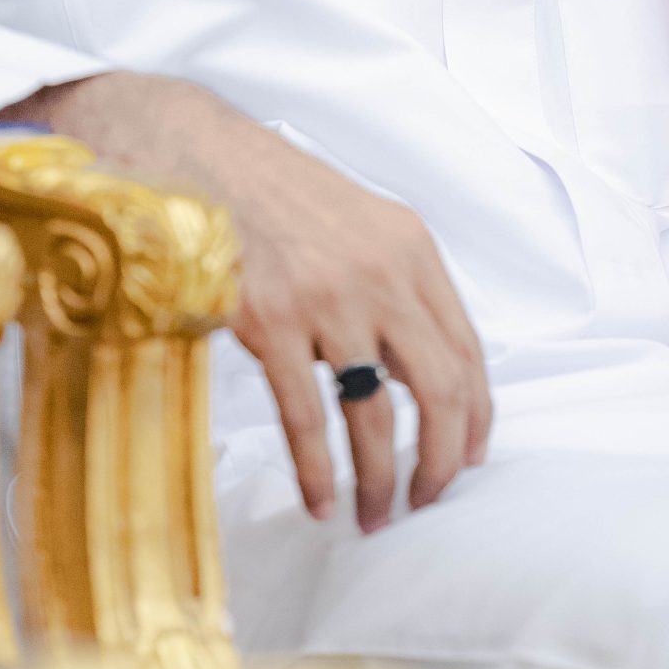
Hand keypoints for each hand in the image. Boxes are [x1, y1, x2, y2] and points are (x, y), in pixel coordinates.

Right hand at [0, 71, 490, 532]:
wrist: (193, 153)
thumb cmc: (273, 195)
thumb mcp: (358, 226)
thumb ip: (395, 290)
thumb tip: (417, 377)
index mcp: (411, 250)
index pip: (468, 351)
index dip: (475, 418)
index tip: (469, 460)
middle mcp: (380, 274)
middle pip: (439, 390)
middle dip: (441, 461)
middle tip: (425, 502)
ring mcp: (326, 298)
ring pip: (375, 414)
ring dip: (380, 479)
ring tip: (373, 516)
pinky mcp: (270, 320)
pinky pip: (307, 416)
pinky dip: (318, 470)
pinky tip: (320, 500)